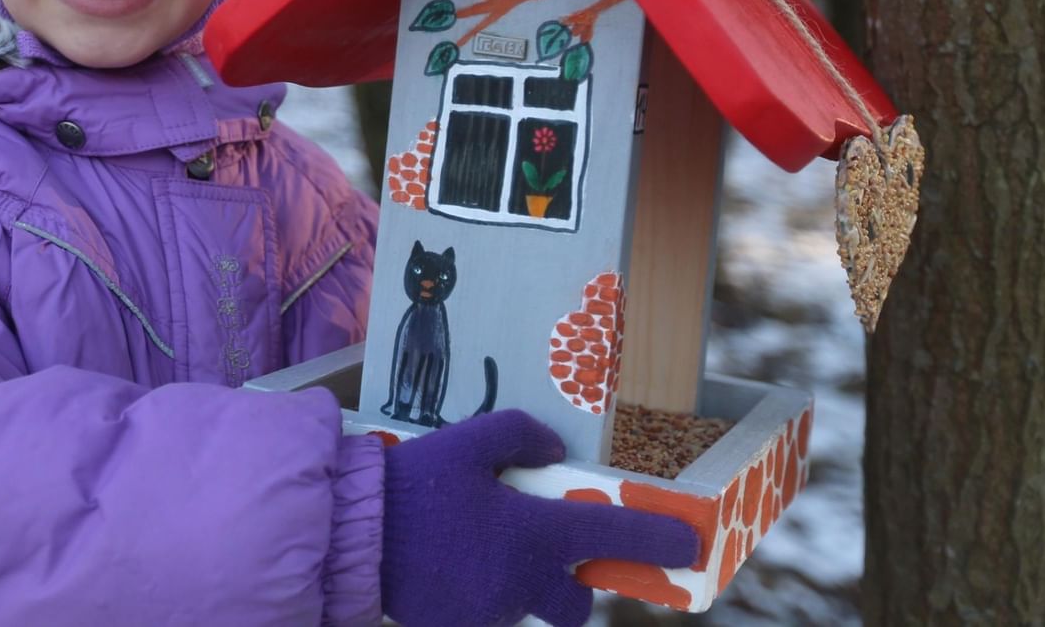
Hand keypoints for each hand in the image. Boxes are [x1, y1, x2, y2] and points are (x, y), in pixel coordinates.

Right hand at [378, 409, 699, 626]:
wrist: (355, 534)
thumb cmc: (414, 483)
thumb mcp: (467, 442)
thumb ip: (519, 435)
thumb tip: (552, 451)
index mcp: (533, 532)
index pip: (612, 534)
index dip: (657, 540)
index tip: (689, 546)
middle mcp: (523, 581)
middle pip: (575, 605)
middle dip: (570, 587)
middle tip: (542, 554)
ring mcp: (493, 612)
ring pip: (525, 605)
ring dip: (514, 583)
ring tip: (468, 549)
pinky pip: (486, 614)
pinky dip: (477, 594)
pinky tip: (446, 567)